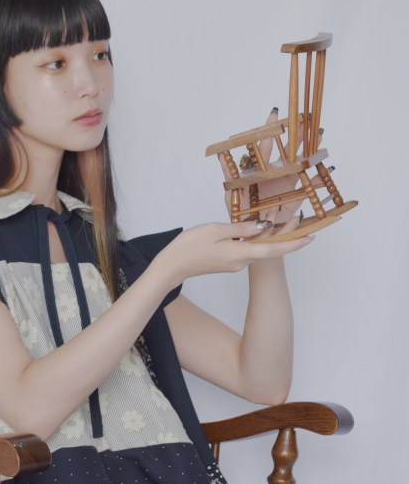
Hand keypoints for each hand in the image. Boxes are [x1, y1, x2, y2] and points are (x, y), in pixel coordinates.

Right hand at [154, 219, 312, 286]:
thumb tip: (263, 226)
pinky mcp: (228, 261)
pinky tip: (254, 226)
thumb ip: (241, 228)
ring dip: (268, 234)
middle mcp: (241, 261)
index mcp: (240, 253)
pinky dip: (254, 237)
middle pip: (269, 247)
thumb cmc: (190, 246)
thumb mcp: (216, 230)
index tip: (310, 237)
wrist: (172, 266)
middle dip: (284, 234)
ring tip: (277, 216)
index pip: (274, 249)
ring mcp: (235, 263)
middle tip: (298, 218)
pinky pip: (246, 248)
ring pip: (258, 247)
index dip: (294, 243)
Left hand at [219, 109, 323, 230]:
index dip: (269, 130)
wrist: (253, 233)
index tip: (275, 113)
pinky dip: (318, 179)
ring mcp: (286, 184)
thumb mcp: (231, 193)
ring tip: (318, 139)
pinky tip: (325, 170)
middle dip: (295, 136)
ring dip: (309, 153)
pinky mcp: (295, 198)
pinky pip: (308, 186)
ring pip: (299, 165)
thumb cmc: (241, 212)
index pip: (264, 146)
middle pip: (286, 152)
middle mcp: (274, 174)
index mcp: (259, 171)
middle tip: (304, 121)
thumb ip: (229, 174)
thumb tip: (219, 155)